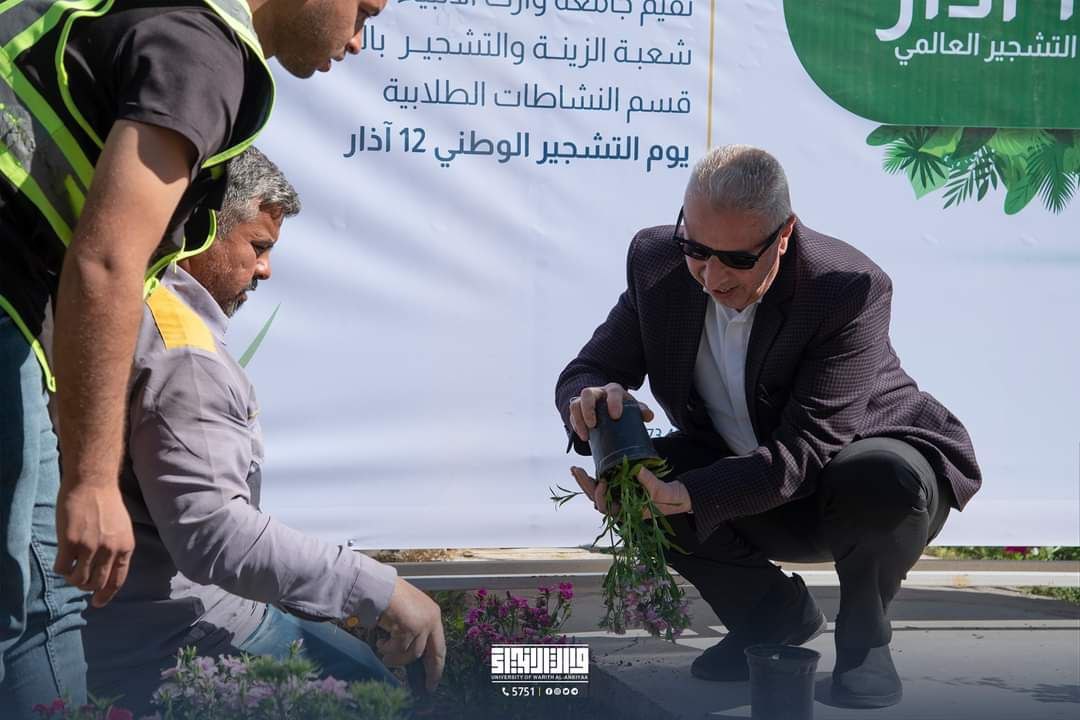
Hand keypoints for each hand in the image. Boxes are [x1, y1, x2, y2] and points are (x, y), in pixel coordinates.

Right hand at [54, 482, 133, 607]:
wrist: (93, 483)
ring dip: (72, 578)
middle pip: (96, 583)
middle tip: (79, 580)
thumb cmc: (106, 504)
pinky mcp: (70, 542)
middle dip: (86, 586)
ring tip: (70, 568)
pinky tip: (61, 559)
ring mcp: (90, 547)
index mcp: (125, 547)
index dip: (107, 595)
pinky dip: (61, 568)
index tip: (97, 602)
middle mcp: (109, 550)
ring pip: (78, 579)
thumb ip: (115, 548)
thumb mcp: (122, 529)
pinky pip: (62, 568)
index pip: (117, 580)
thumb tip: (106, 570)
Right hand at [377, 578, 445, 691]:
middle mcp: (432, 619)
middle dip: (432, 672)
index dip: (437, 663)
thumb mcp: (407, 615)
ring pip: (412, 654)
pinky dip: (388, 649)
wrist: (378, 587)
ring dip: (396, 657)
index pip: (439, 645)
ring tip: (383, 652)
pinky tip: (381, 642)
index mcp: (433, 615)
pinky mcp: (411, 628)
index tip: (434, 678)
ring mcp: (422, 623)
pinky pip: (399, 649)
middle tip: (428, 687)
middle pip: (435, 653)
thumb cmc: (389, 597)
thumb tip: (412, 656)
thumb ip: (413, 631)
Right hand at [569, 383, 653, 442]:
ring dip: (579, 419)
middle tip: (593, 425)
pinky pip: (572, 414)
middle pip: (587, 394)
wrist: (607, 405)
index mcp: (613, 390)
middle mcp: (597, 392)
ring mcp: (585, 400)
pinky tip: (583, 437)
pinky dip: (576, 426)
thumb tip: (648, 416)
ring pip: (576, 404)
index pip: (613, 392)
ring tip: (586, 435)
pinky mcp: (577, 409)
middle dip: (588, 409)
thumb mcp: (632, 407)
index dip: (613, 402)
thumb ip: (641, 411)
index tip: (616, 416)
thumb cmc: (622, 407)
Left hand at [570, 465, 691, 517]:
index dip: (600, 495)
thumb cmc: (670, 499)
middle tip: (575, 470)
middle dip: (584, 485)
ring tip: (575, 469)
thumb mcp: (661, 491)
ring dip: (585, 481)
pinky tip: (586, 468)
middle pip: (596, 498)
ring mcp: (619, 496)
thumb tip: (636, 470)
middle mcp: (619, 505)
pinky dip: (594, 476)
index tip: (603, 481)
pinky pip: (604, 483)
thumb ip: (650, 482)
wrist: (677, 496)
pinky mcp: (621, 486)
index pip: (605, 507)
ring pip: (597, 491)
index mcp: (626, 512)